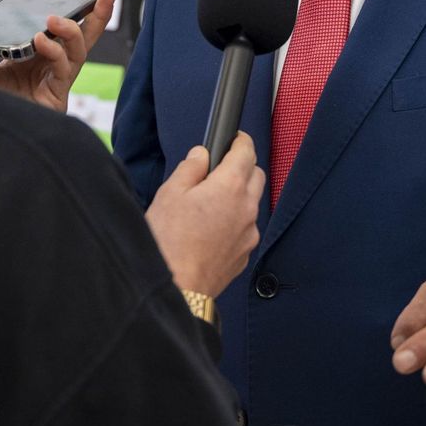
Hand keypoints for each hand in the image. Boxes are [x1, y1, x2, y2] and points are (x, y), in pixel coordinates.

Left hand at [0, 0, 116, 112]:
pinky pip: (64, 70)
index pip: (60, 28)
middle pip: (82, 37)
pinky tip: (41, 40)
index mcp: (33, 53)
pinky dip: (55, 52)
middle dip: (98, 15)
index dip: (75, 9)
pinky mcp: (56, 97)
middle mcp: (49, 66)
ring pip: (79, 51)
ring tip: (54, 19)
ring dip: (72, 31)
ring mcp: (55, 81)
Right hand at [146, 134, 263, 296]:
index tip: (235, 138)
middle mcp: (247, 208)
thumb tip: (201, 155)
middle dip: (243, 166)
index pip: (246, 152)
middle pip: (256, 175)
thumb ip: (190, 168)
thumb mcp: (170, 193)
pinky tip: (211, 229)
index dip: (240, 141)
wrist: (178, 287)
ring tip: (210, 204)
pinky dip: (235, 221)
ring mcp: (249, 232)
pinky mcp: (245, 253)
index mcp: (230, 186)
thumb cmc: (169, 241)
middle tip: (220, 169)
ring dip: (238, 196)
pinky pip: (246, 228)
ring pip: (252, 203)